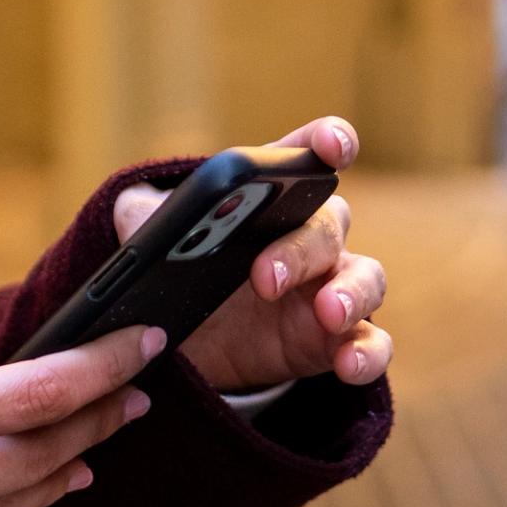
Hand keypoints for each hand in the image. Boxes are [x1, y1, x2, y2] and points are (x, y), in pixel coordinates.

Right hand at [0, 320, 160, 506]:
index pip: (29, 397)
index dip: (99, 369)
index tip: (144, 341)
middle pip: (38, 460)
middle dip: (98, 420)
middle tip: (139, 389)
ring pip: (12, 506)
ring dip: (66, 466)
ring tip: (102, 435)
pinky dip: (13, 503)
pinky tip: (37, 483)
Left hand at [138, 117, 394, 396]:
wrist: (187, 344)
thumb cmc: (182, 270)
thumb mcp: (153, 241)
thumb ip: (142, 216)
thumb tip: (136, 213)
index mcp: (274, 198)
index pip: (309, 155)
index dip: (328, 143)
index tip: (330, 146)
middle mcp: (312, 236)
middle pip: (329, 224)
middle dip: (301, 247)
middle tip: (264, 277)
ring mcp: (330, 289)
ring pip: (366, 278)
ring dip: (352, 293)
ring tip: (328, 313)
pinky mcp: (333, 342)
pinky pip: (371, 342)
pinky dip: (367, 352)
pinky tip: (348, 364)